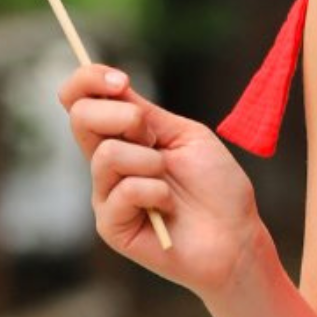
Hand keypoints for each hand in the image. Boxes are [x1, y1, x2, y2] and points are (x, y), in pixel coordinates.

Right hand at [58, 63, 264, 299]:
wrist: (236, 236)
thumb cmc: (217, 187)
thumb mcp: (186, 136)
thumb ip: (146, 114)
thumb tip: (111, 87)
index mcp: (123, 137)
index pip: (81, 100)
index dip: (88, 80)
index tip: (121, 80)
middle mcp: (107, 163)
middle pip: (80, 117)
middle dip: (122, 117)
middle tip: (155, 139)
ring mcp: (106, 194)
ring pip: (107, 154)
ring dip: (150, 162)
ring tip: (171, 185)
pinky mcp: (111, 225)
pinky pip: (125, 190)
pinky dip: (156, 193)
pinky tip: (170, 209)